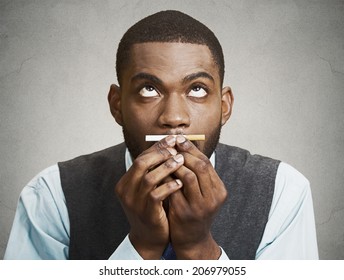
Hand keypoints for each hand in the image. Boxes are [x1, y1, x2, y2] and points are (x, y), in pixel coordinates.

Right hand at [115, 136, 183, 258]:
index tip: (172, 140)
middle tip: (176, 148)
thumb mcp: (150, 187)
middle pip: (141, 164)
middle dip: (160, 153)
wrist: (149, 237)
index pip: (140, 158)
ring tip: (181, 161)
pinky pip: (157, 195)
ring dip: (166, 167)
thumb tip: (169, 146)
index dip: (157, 148)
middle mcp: (126, 190)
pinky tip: (180, 182)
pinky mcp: (146, 213)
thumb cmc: (153, 208)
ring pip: (149, 178)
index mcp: (125, 181)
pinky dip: (169, 186)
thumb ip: (154, 170)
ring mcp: (134, 202)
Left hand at [168, 135, 227, 258]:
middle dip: (185, 152)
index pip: (207, 162)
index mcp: (219, 190)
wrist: (192, 239)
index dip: (192, 149)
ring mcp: (200, 206)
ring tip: (165, 156)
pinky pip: (174, 189)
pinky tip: (159, 171)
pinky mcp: (185, 213)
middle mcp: (213, 197)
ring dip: (175, 164)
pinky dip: (167, 177)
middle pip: (201, 166)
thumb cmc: (194, 211)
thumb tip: (184, 147)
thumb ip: (197, 174)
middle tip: (171, 143)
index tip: (179, 139)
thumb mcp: (202, 193)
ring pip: (189, 176)